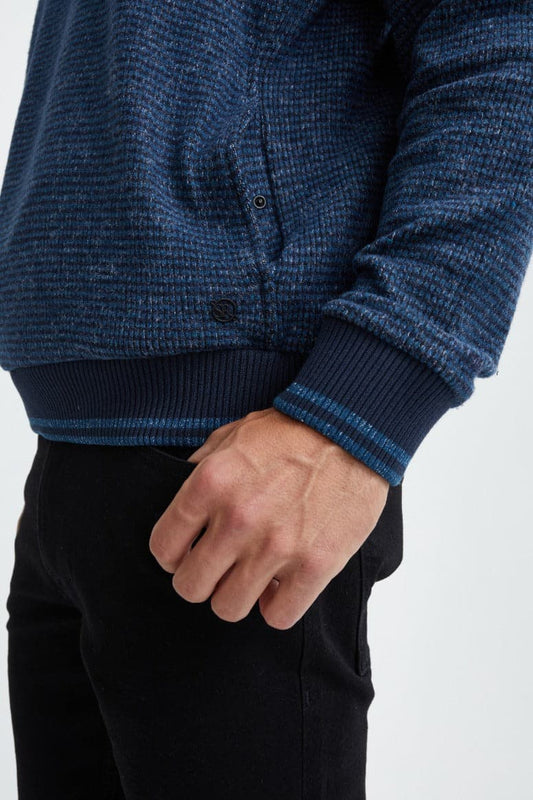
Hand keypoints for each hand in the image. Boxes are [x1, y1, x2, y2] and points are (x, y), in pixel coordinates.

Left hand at [149, 407, 389, 629]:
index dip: (173, 555)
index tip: (187, 553)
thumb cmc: (292, 429)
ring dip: (238, 595)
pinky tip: (282, 585)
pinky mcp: (316, 565)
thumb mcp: (232, 434)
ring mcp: (277, 546)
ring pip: (229, 608)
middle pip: (191, 587)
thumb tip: (182, 499)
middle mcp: (238, 518)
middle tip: (220, 567)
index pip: (163, 548)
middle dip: (202, 579)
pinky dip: (277, 606)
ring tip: (252, 576)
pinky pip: (278, 616)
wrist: (354, 428)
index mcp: (211, 483)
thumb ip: (201, 468)